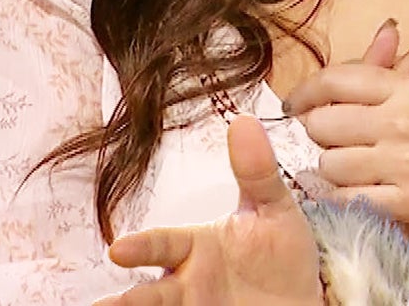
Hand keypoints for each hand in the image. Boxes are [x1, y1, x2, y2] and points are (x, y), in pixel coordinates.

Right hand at [94, 116, 323, 305]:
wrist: (304, 299)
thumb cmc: (282, 254)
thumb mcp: (275, 212)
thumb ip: (258, 172)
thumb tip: (244, 121)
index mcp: (197, 246)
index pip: (164, 245)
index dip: (142, 248)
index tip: (119, 250)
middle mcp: (188, 279)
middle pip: (151, 291)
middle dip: (127, 299)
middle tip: (104, 305)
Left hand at [283, 21, 408, 228]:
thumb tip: (384, 33)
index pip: (338, 80)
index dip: (308, 89)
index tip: (298, 100)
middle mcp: (398, 124)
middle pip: (324, 124)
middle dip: (321, 128)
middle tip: (332, 133)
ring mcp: (399, 166)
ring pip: (330, 164)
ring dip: (333, 164)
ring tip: (351, 162)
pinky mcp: (402, 204)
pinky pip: (347, 199)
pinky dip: (339, 196)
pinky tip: (347, 190)